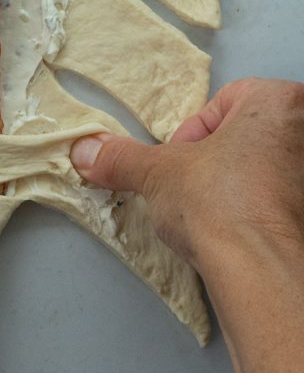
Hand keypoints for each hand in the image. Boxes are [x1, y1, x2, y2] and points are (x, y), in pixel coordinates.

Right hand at [69, 78, 303, 274]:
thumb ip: (122, 157)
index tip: (181, 161)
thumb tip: (89, 152)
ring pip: (266, 168)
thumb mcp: (157, 173)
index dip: (191, 134)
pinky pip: (283, 201)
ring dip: (239, 185)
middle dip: (217, 159)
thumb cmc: (225, 207)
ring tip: (218, 213)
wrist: (260, 270)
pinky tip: (241, 232)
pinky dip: (261, 211)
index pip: (224, 101)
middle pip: (248, 133)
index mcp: (278, 102)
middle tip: (197, 186)